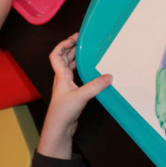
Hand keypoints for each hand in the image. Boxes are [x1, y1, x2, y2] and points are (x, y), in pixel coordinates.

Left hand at [38, 34, 111, 158]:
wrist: (59, 128)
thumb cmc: (63, 111)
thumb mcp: (80, 97)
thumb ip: (95, 86)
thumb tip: (109, 76)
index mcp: (61, 75)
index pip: (56, 55)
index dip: (62, 45)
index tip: (74, 38)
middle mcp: (62, 78)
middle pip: (64, 58)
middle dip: (71, 47)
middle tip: (82, 40)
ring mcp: (66, 86)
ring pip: (69, 67)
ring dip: (75, 57)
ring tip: (86, 50)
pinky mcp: (72, 93)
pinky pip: (75, 75)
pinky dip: (81, 69)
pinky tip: (89, 69)